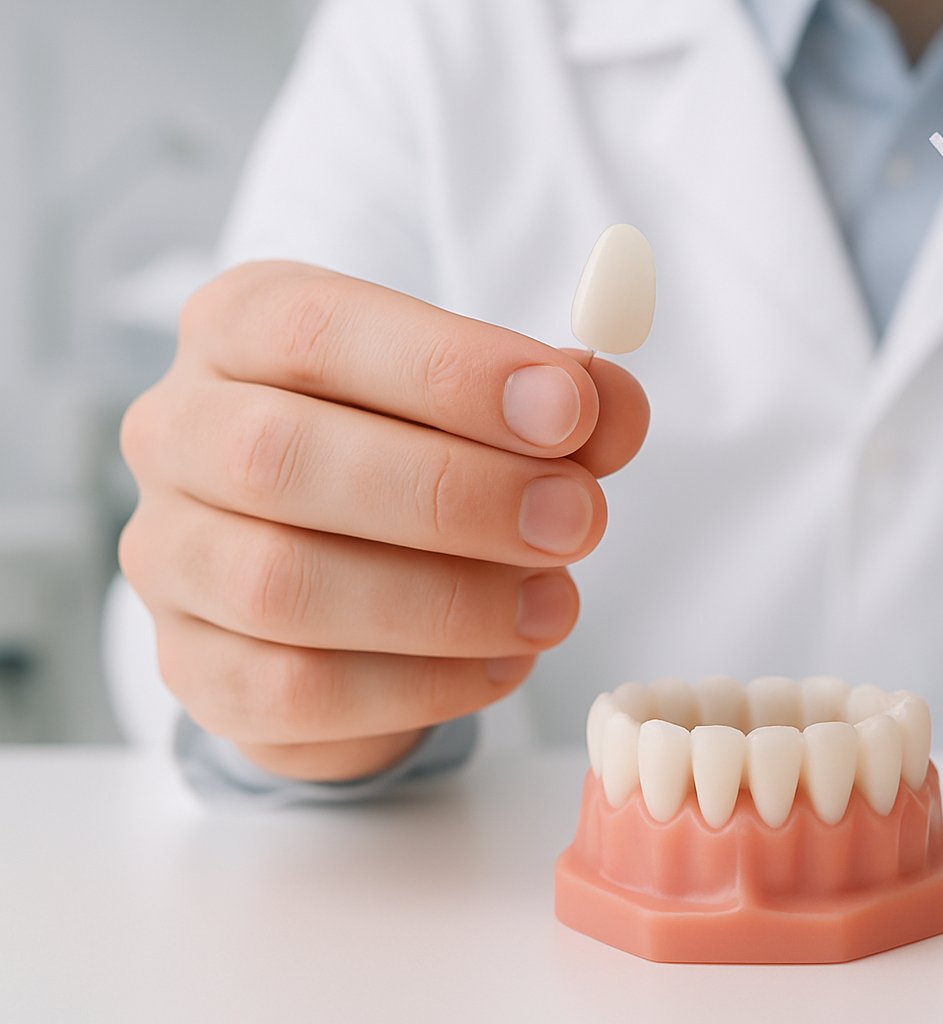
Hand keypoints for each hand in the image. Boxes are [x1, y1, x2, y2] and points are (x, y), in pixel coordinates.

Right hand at [120, 262, 648, 781]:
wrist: (355, 579)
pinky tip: (502, 664)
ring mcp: (169, 558)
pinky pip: (293, 692)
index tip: (569, 412)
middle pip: (279, 455)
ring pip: (280, 586)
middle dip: (452, 494)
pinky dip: (420, 685)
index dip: (450, 369)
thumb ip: (564, 403)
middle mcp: (177, 432)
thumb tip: (609, 406)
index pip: (316, 328)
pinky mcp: (196, 669)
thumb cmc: (428, 457)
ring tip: (554, 605)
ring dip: (444, 602)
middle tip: (577, 521)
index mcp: (239, 329)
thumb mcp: (498, 407)